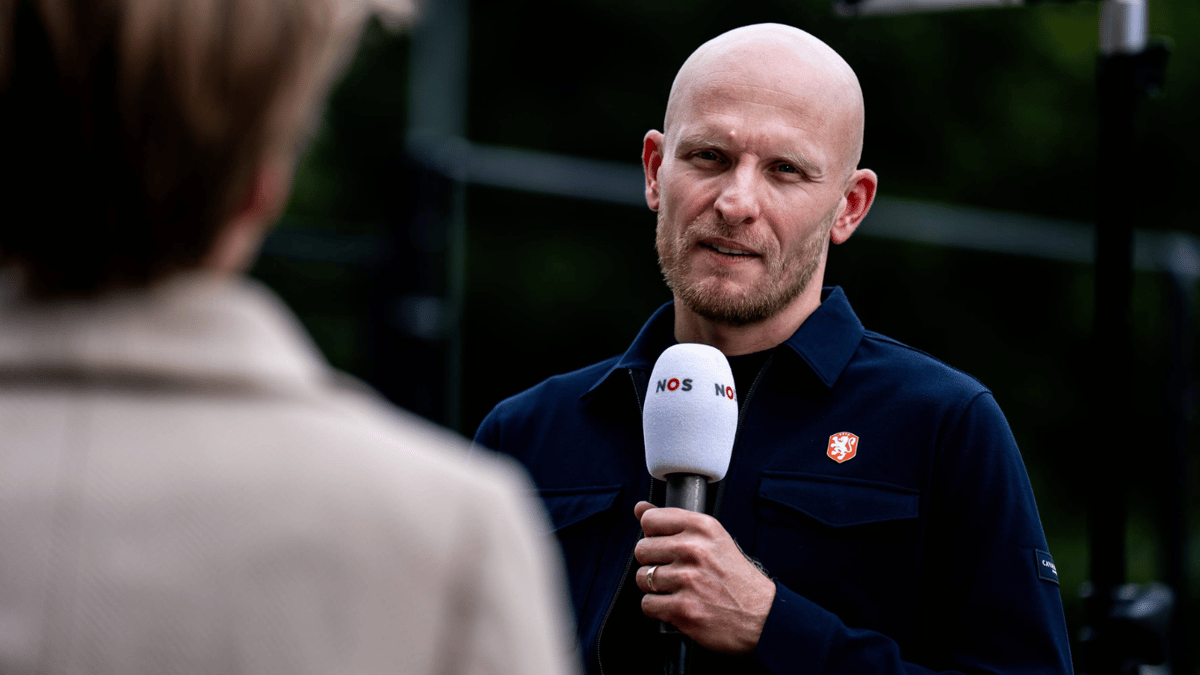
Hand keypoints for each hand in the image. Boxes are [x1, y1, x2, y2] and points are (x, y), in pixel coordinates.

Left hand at [632, 501, 775, 654]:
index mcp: (703, 527)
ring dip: (654, 587)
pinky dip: (658, 608)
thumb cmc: (736, 578)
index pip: (650, 520)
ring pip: (642, 578)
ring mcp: (688, 580)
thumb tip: (639, 508)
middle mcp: (694, 549)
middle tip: (673, 571)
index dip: (653, 535)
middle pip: (641, 550)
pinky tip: (676, 605)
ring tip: (676, 589)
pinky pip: (647, 604)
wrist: (762, 616)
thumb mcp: (713, 539)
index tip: (664, 545)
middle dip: (652, 563)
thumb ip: (674, 522)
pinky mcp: (683, 609)